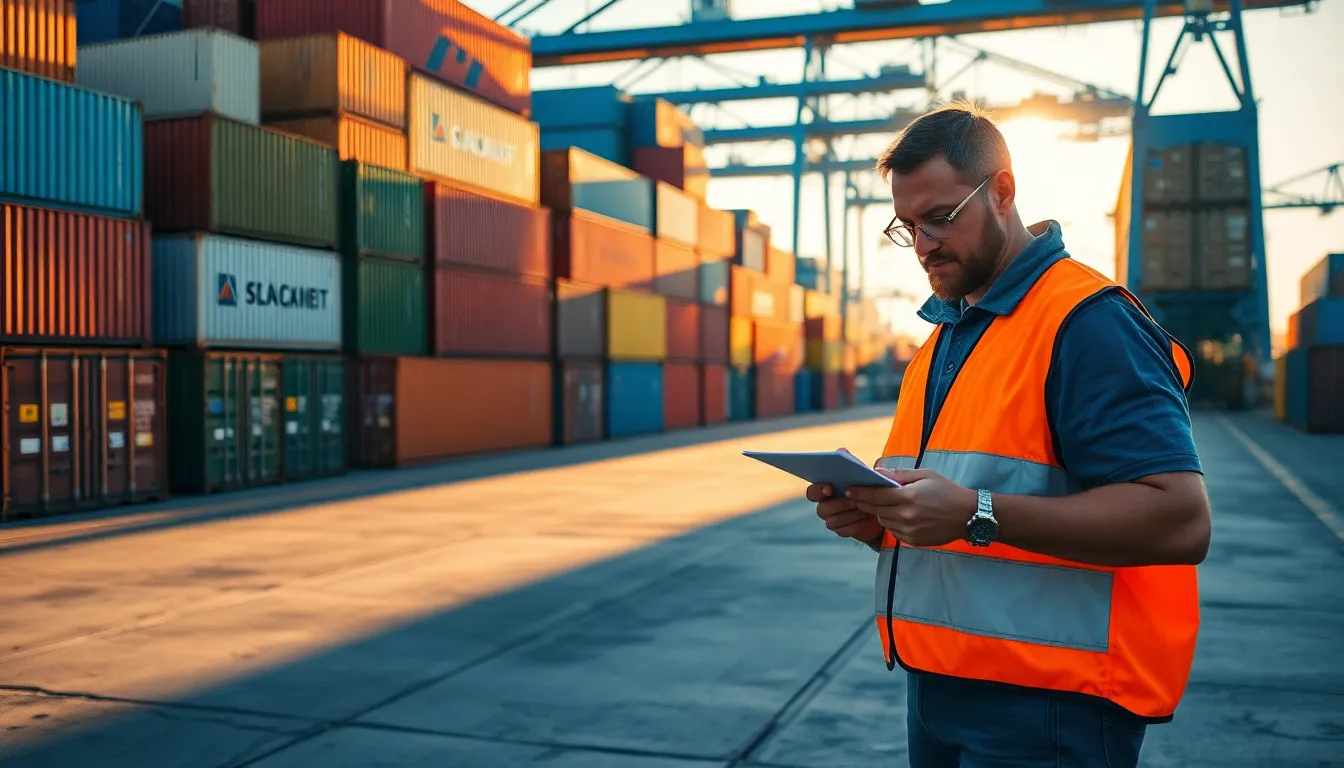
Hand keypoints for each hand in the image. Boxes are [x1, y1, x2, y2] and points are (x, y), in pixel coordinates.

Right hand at [806, 448, 883, 544]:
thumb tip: (841, 451)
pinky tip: (866, 518)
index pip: (812, 492)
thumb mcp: (859, 473)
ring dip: (850, 514)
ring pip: (833, 521)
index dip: (818, 490)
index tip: (829, 487)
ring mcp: (832, 520)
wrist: (879, 507)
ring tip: (864, 508)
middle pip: (822, 509)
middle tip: (853, 500)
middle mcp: (823, 506)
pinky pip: (844, 530)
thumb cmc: (865, 486)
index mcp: (823, 491)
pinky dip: (856, 524)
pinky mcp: (842, 530)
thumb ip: (849, 462)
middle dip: (839, 504)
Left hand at [846, 469, 977, 547]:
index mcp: (908, 497)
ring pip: (883, 521)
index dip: (860, 493)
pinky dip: (891, 523)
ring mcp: (910, 530)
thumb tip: (878, 473)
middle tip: (855, 497)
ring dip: (879, 513)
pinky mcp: (913, 540)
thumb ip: (900, 475)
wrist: (968, 515)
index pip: (876, 496)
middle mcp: (907, 516)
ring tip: (881, 505)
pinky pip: (893, 531)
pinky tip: (897, 515)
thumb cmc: (947, 491)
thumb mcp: (925, 475)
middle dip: (865, 503)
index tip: (849, 490)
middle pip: (876, 510)